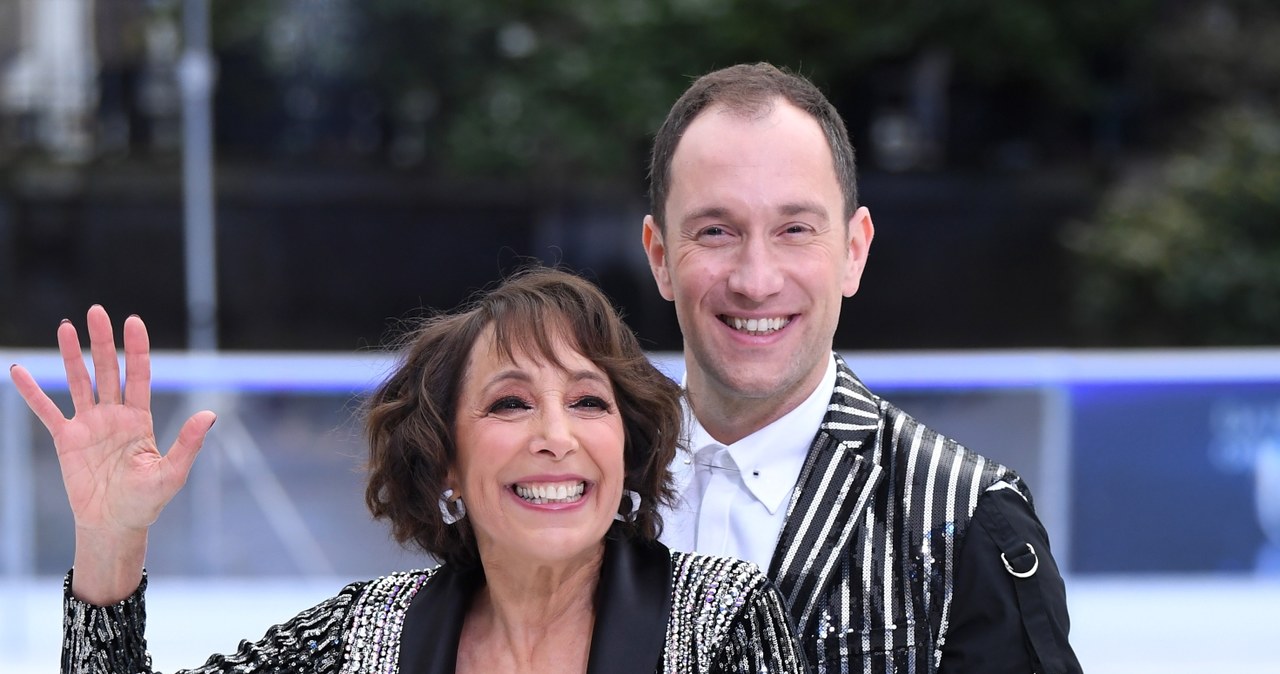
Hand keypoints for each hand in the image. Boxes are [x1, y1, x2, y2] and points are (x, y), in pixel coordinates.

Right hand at [8, 305, 214, 601]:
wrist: (114, 524)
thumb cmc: (147, 501)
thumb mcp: (172, 473)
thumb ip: (188, 443)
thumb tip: (210, 414)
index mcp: (141, 419)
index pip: (140, 375)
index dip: (137, 349)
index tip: (133, 321)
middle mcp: (115, 416)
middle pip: (108, 370)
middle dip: (103, 341)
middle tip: (97, 311)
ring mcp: (89, 425)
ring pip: (79, 381)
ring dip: (71, 355)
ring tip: (66, 327)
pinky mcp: (66, 440)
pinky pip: (46, 411)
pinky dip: (33, 392)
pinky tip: (20, 371)